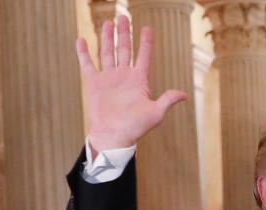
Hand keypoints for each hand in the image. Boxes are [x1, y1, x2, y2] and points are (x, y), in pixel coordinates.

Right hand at [76, 16, 186, 155]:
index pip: (143, 57)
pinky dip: (83, 53)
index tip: (147, 28)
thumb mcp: (155, 113)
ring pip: (107, 52)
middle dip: (124, 33)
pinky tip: (81, 40)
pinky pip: (88, 64)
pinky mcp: (94, 83)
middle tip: (123, 17)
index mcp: (139, 81)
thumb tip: (184, 94)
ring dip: (107, 38)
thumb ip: (167, 100)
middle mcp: (124, 76)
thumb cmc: (136, 128)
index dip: (145, 43)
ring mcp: (109, 78)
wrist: (114, 136)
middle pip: (125, 49)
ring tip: (108, 22)